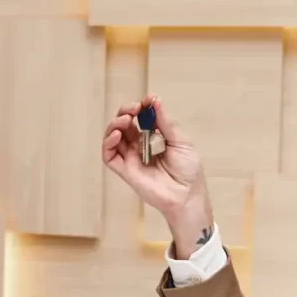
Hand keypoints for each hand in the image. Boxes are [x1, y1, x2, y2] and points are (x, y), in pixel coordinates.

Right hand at [101, 96, 211, 251]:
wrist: (187, 195)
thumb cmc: (188, 170)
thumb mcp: (181, 140)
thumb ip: (165, 122)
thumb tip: (155, 101)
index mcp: (154, 137)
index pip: (140, 117)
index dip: (141, 107)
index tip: (147, 101)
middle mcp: (140, 146)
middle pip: (124, 124)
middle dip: (125, 112)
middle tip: (134, 109)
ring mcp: (131, 158)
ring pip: (113, 137)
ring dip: (115, 124)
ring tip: (126, 120)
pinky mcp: (125, 170)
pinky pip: (109, 156)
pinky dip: (108, 143)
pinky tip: (117, 135)